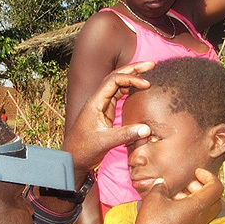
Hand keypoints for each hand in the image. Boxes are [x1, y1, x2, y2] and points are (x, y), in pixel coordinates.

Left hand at [61, 61, 153, 180]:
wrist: (73, 158)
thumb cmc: (84, 149)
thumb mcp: (105, 142)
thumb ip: (125, 135)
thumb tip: (147, 129)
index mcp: (95, 102)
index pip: (114, 81)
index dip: (131, 79)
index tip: (146, 84)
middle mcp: (98, 100)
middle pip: (115, 76)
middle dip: (133, 69)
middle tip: (151, 64)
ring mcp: (102, 105)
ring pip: (117, 84)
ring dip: (132, 77)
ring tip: (148, 72)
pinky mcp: (106, 112)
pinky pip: (118, 95)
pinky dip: (129, 89)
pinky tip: (140, 88)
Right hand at [132, 168, 221, 223]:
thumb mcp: (154, 199)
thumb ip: (160, 187)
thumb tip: (161, 183)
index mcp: (198, 207)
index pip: (216, 187)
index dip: (209, 176)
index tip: (196, 172)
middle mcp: (202, 218)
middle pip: (215, 199)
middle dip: (203, 187)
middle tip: (188, 184)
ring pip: (206, 209)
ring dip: (195, 198)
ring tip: (176, 195)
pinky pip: (197, 218)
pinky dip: (190, 209)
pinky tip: (172, 207)